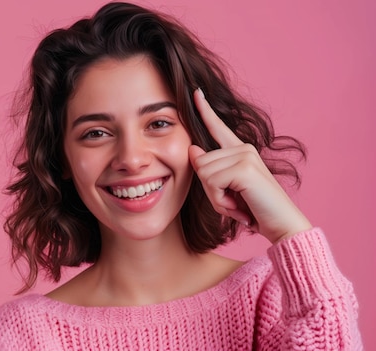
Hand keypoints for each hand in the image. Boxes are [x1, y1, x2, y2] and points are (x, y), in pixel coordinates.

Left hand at [188, 88, 311, 242]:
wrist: (281, 225)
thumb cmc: (254, 210)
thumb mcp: (225, 190)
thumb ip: (210, 170)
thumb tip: (193, 149)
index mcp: (239, 151)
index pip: (218, 127)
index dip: (204, 111)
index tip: (195, 92)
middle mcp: (243, 148)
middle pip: (200, 163)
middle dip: (210, 190)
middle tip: (233, 202)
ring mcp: (245, 155)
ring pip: (204, 173)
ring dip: (215, 197)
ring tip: (237, 204)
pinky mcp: (244, 167)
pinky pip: (211, 182)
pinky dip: (220, 200)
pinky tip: (238, 206)